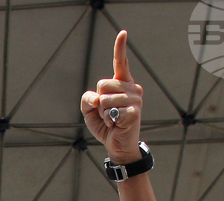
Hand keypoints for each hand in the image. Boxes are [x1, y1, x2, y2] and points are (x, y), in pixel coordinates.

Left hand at [81, 30, 143, 163]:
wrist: (117, 145)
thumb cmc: (106, 125)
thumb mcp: (90, 111)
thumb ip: (87, 99)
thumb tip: (98, 98)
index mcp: (123, 84)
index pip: (121, 63)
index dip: (120, 48)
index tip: (123, 32)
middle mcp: (132, 87)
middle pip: (102, 84)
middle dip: (99, 102)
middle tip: (109, 113)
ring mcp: (135, 99)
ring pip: (105, 99)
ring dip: (104, 114)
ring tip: (113, 120)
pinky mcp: (135, 112)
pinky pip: (111, 111)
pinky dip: (109, 121)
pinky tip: (117, 125)